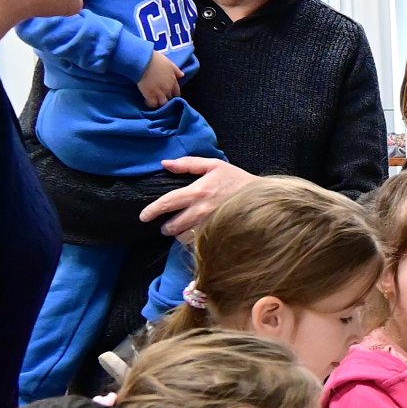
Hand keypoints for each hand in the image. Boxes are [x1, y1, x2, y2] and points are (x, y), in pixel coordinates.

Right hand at [137, 53, 181, 108]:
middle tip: (161, 99)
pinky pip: (152, 104)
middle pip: (170, 98)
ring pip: (163, 103)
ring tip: (155, 102)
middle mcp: (168, 88)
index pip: (177, 92)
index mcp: (173, 80)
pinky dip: (150, 104)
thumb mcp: (168, 62)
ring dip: (160, 103)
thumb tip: (182, 75)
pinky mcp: (150, 95)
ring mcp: (159, 93)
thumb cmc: (155, 59)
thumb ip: (175, 70)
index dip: (174, 94)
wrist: (143, 61)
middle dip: (167, 99)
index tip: (170, 95)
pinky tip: (147, 102)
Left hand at [138, 158, 255, 239]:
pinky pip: (197, 243)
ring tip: (182, 230)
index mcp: (197, 191)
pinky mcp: (217, 235)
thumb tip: (166, 164)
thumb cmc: (238, 180)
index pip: (167, 203)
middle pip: (172, 225)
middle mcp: (200, 211)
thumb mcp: (214, 165)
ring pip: (183, 237)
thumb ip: (188, 163)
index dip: (152, 210)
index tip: (143, 216)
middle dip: (166, 227)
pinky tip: (196, 236)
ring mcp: (209, 226)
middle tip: (167, 225)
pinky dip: (193, 241)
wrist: (263, 198)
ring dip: (179, 235)